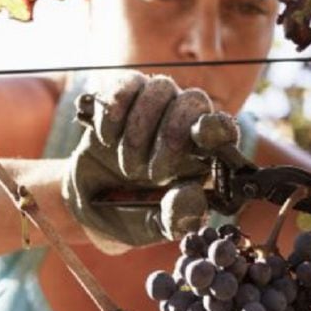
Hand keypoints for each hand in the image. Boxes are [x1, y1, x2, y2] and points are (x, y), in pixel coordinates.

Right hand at [61, 72, 234, 253]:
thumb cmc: (131, 214)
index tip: (203, 135)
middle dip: (171, 133)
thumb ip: (177, 217)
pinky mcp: (122, 99)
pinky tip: (107, 137)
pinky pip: (127, 84)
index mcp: (202, 155)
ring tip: (126, 166)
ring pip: (160, 87)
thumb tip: (193, 194)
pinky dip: (115, 109)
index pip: (222, 127)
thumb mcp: (154, 226)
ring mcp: (153, 108)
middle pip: (193, 100)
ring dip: (139, 129)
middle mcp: (182, 124)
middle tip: (153, 174)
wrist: (88, 205)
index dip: (216, 127)